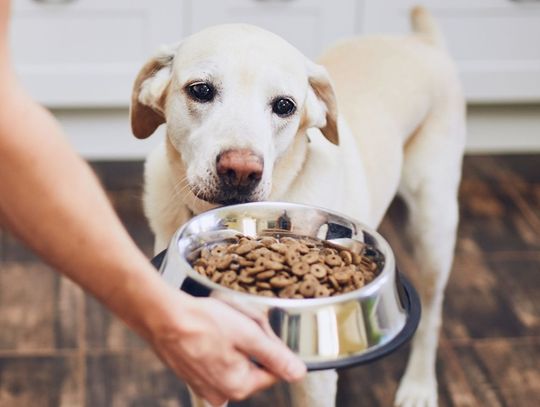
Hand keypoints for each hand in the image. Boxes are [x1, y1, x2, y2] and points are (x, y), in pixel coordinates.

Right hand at [145, 291, 306, 405]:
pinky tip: (208, 330)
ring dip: (233, 342)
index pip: (273, 371)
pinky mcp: (192, 374)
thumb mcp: (248, 334)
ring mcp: (203, 385)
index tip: (258, 329)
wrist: (162, 316)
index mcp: (238, 386)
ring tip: (220, 325)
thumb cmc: (203, 322)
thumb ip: (276, 356)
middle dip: (250, 343)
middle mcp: (220, 393)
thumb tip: (298, 373)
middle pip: (253, 365)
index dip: (270, 346)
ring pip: (234, 360)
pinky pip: (215, 359)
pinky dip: (216, 344)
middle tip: (237, 323)